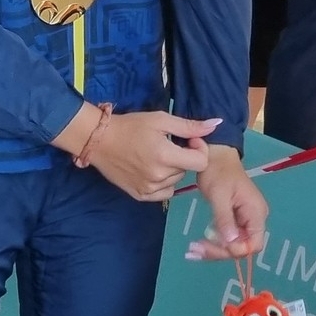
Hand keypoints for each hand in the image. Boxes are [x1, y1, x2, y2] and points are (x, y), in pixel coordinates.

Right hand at [86, 110, 215, 201]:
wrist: (99, 140)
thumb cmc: (131, 126)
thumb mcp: (160, 119)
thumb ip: (189, 126)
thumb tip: (216, 124)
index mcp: (166, 156)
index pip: (201, 162)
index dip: (198, 148)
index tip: (187, 139)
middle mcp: (159, 177)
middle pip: (187, 171)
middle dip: (183, 157)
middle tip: (168, 144)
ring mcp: (149, 189)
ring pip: (176, 181)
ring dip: (173, 169)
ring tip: (157, 155)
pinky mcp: (140, 196)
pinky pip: (164, 193)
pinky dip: (163, 182)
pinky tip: (152, 169)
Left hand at [187, 145, 268, 260]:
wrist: (215, 156)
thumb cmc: (218, 171)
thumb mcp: (219, 195)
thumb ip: (225, 219)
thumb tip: (230, 243)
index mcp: (256, 212)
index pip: (254, 244)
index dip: (235, 249)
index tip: (214, 245)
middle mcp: (254, 219)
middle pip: (242, 247)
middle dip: (219, 251)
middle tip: (195, 251)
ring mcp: (244, 220)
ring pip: (233, 244)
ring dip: (214, 250)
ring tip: (192, 251)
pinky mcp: (234, 219)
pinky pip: (227, 237)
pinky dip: (213, 243)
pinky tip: (197, 246)